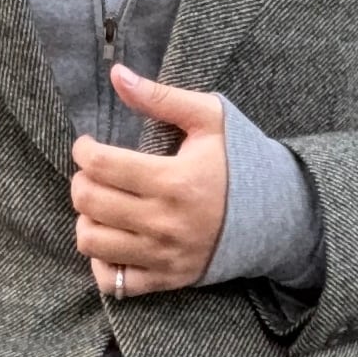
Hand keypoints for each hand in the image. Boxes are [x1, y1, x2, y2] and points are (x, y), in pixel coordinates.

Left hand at [70, 62, 227, 296]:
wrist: (276, 214)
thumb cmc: (240, 162)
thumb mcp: (209, 119)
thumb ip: (161, 97)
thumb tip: (116, 75)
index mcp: (175, 181)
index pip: (101, 165)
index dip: (83, 150)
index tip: (88, 146)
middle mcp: (165, 223)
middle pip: (89, 202)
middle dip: (81, 181)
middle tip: (94, 173)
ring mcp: (163, 256)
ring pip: (91, 243)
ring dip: (86, 219)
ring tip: (101, 205)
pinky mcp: (166, 279)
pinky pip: (112, 281)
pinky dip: (101, 261)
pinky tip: (112, 239)